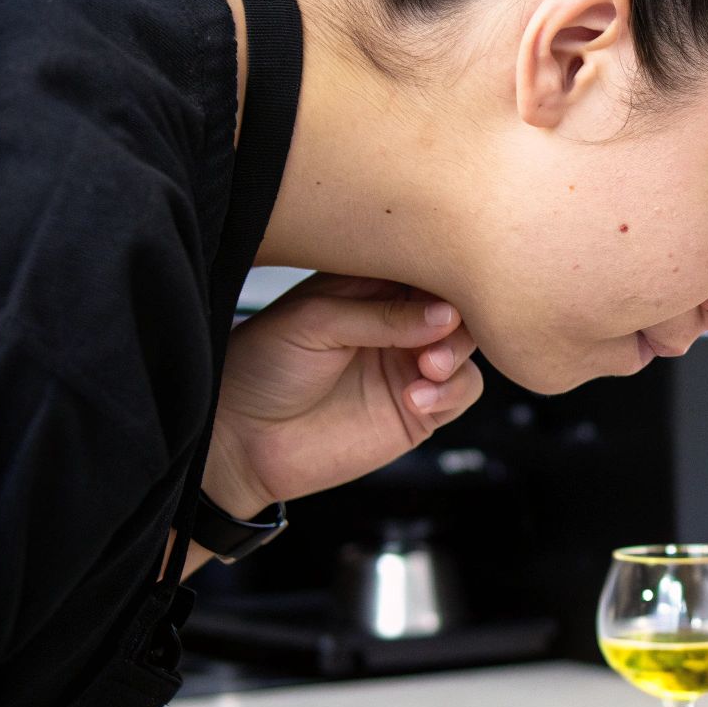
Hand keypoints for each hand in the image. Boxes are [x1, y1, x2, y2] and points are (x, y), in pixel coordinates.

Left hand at [203, 273, 484, 516]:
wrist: (240, 440)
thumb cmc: (260, 369)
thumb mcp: (313, 322)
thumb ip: (381, 315)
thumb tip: (447, 314)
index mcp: (365, 288)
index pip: (422, 266)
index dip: (442, 272)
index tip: (443, 287)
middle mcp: (393, 323)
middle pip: (456, 305)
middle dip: (459, 316)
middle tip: (440, 332)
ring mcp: (408, 366)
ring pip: (467, 347)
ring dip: (457, 354)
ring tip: (428, 368)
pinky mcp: (419, 410)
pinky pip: (462, 393)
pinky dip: (452, 392)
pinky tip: (417, 399)